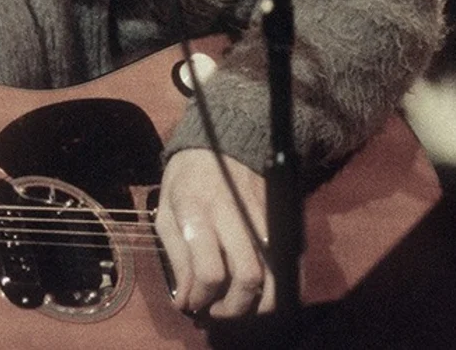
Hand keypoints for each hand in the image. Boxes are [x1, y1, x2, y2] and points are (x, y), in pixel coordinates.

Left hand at [155, 148, 270, 318]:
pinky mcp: (279, 217)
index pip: (209, 269)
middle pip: (247, 275)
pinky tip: (264, 292)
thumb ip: (177, 257)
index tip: (193, 304)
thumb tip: (186, 299)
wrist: (221, 142)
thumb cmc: (186, 179)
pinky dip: (282, 284)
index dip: (202, 298)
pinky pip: (289, 259)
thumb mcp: (166, 212)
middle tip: (220, 312)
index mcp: (196, 211)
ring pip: (275, 271)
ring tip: (244, 309)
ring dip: (263, 302)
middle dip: (236, 307)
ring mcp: (261, 215)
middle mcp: (232, 214)